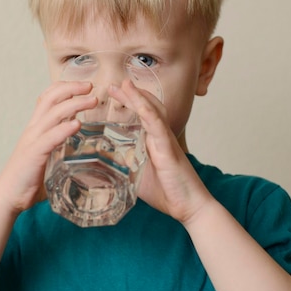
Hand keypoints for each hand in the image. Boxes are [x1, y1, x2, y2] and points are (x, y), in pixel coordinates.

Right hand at [0, 81, 97, 214]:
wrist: (7, 198)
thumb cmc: (27, 180)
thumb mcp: (47, 157)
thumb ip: (60, 149)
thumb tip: (81, 151)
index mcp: (35, 129)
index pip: (47, 98)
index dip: (65, 87)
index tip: (84, 86)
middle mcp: (33, 130)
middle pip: (51, 99)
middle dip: (72, 88)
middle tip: (91, 86)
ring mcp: (32, 141)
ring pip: (53, 114)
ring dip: (75, 104)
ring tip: (92, 100)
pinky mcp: (33, 155)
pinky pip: (50, 138)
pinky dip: (64, 129)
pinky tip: (77, 124)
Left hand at [109, 80, 213, 223]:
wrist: (190, 207)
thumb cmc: (166, 192)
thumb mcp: (136, 177)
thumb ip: (123, 167)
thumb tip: (101, 164)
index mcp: (153, 141)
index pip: (140, 115)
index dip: (128, 102)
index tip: (113, 92)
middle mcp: (160, 136)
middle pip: (147, 107)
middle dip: (131, 94)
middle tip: (114, 84)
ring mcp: (165, 140)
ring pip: (152, 111)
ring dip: (138, 96)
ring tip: (125, 84)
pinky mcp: (169, 149)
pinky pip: (158, 127)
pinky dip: (149, 113)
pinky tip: (140, 104)